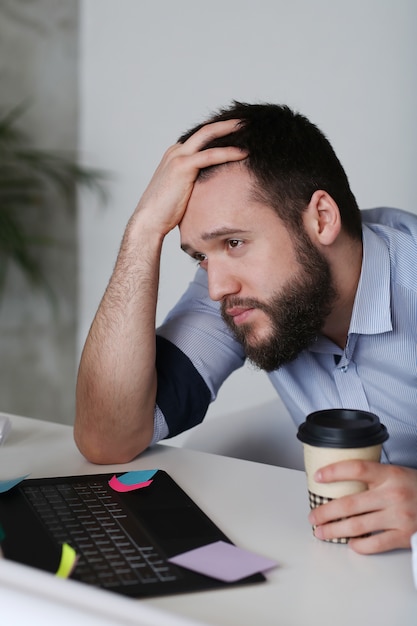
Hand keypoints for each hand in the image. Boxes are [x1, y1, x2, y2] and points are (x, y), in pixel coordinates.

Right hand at [135, 119, 247, 235]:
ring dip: (230, 130)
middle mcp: (176, 151)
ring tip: (249, 128)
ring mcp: (178, 156)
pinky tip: (243, 152)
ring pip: (208, 135)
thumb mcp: (184, 191)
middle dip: (227, 124)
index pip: (201, 137)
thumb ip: (196, 182)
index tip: (239, 131)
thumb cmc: (166, 212)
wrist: (149, 221)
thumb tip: (215, 186)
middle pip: (206, 130)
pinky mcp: (182, 167)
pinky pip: (210, 155)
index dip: (220, 132)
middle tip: (246, 121)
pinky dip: (228, 152)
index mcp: (176, 155)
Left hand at [308, 460, 416, 553]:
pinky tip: (350, 543)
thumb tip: (340, 480)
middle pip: (350, 503)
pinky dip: (359, 545)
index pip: (356, 468)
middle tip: (313, 517)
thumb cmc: (416, 488)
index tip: (318, 477)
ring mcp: (399, 517)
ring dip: (335, 530)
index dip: (334, 472)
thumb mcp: (396, 473)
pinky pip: (376, 543)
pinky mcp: (405, 536)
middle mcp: (393, 494)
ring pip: (357, 525)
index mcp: (390, 474)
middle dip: (325, 511)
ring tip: (322, 532)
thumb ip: (374, 477)